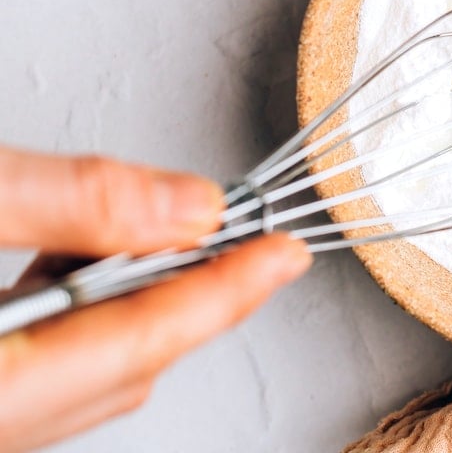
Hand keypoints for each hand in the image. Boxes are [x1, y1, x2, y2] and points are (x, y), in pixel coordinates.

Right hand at [0, 147, 311, 452]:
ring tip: (181, 227)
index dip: (228, 290)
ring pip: (90, 358)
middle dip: (198, 290)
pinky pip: (50, 349)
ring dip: (142, 291)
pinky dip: (88, 297)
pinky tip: (92, 246)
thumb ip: (72, 205)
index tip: (288, 253)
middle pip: (126, 361)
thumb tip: (189, 207)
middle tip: (255, 233)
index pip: (142, 341)